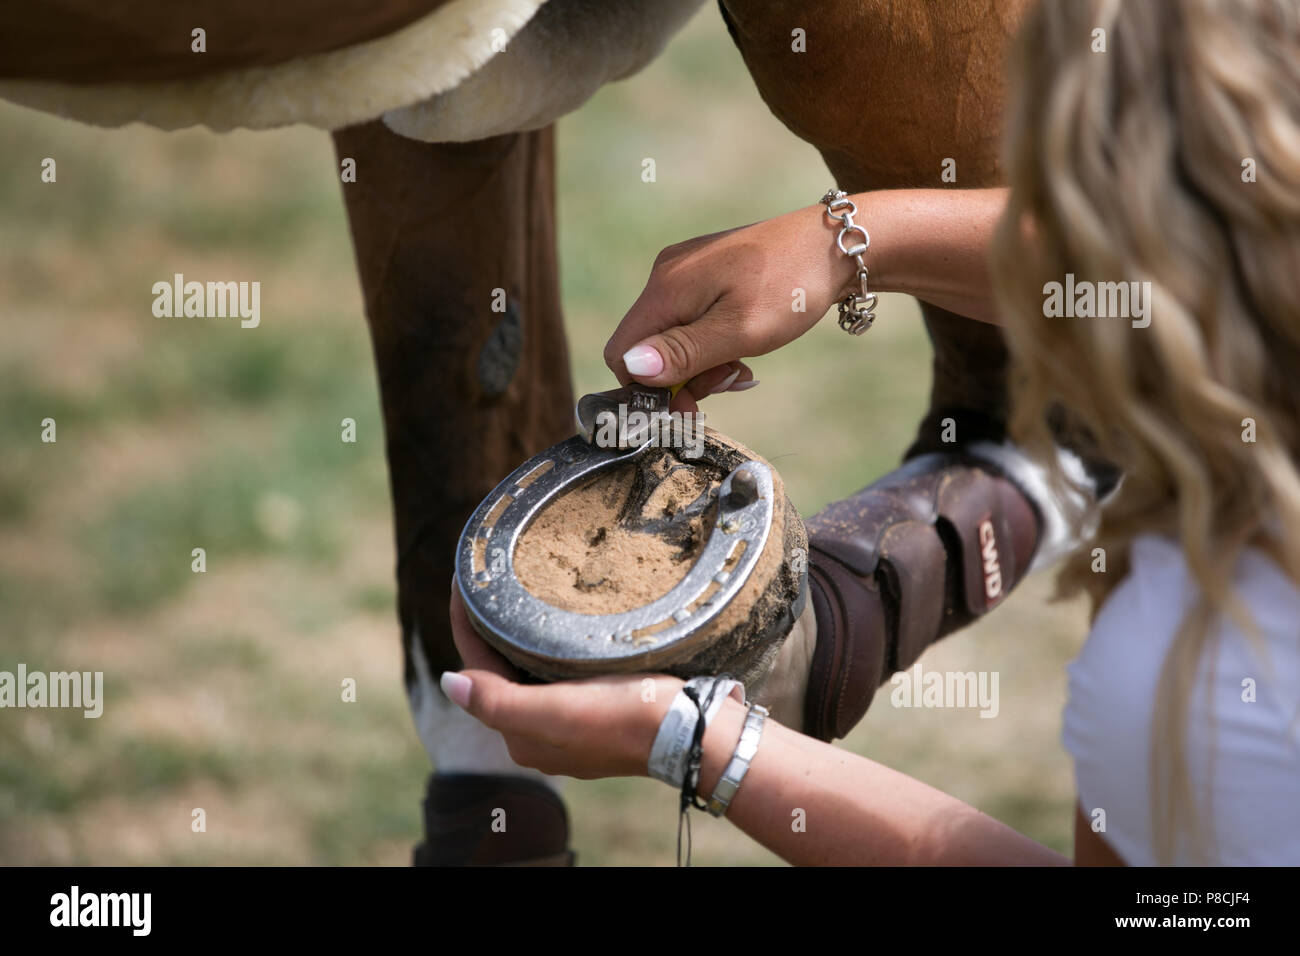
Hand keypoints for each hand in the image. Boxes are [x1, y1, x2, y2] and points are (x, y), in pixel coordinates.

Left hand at [443, 583, 683, 779]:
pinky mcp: (596, 717)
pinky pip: (557, 678)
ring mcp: (568, 729)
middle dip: (490, 629)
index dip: (466, 622)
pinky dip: (546, 653)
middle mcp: (538, 736)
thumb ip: (497, 700)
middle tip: (492, 580)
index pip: (477, 668)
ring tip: (518, 596)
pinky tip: (556, 631)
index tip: (465, 577)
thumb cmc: (624, 716)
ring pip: (527, 673)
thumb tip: (446, 683)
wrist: (691, 733)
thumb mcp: (556, 709)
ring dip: (517, 640)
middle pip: (499, 671)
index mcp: (520, 734)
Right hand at [603, 203, 857, 412]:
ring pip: (671, 337)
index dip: (649, 388)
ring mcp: (685, 271)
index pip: (621, 353)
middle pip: (647, 348)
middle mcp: (666, 275)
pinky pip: (691, 320)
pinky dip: (712, 343)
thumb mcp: (740, 330)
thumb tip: (632, 367)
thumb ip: (684, 352)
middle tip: (730, 381)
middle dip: (682, 378)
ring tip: (742, 366)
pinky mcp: (705, 272)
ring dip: (701, 364)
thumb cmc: (792, 288)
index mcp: (666, 288)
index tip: (692, 405)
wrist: (836, 245)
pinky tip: (743, 347)